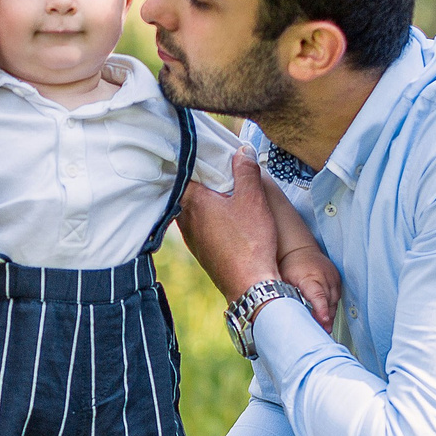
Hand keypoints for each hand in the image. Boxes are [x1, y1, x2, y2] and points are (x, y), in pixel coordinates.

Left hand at [178, 152, 282, 299]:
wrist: (251, 285)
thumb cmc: (250, 242)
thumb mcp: (253, 198)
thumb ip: (246, 171)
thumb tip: (242, 151)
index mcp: (193, 202)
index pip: (182, 172)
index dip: (190, 159)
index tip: (198, 150)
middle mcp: (185, 220)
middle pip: (186, 191)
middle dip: (198, 179)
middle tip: (213, 167)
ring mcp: (192, 238)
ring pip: (192, 210)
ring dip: (204, 200)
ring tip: (222, 190)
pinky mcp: (201, 251)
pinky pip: (200, 226)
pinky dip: (208, 217)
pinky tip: (224, 216)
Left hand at [279, 243, 339, 327]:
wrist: (300, 249)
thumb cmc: (290, 266)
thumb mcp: (284, 281)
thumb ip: (286, 296)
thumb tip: (284, 313)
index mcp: (310, 278)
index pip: (318, 297)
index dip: (321, 310)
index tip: (323, 321)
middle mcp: (324, 277)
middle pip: (328, 302)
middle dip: (326, 318)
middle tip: (321, 331)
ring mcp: (333, 277)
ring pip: (334, 301)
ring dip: (330, 314)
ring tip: (324, 327)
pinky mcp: (337, 279)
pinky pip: (337, 296)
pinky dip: (332, 306)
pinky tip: (327, 315)